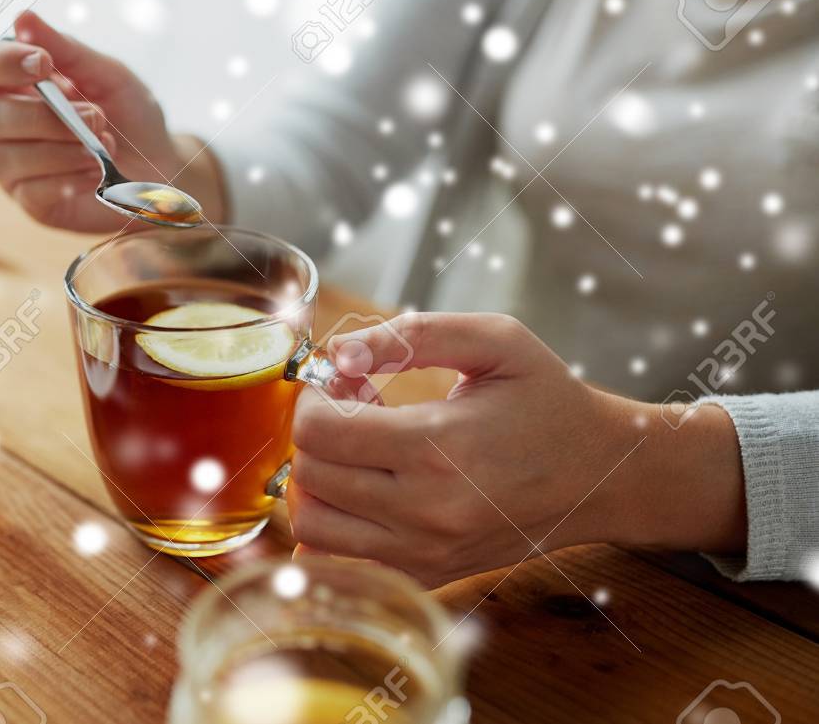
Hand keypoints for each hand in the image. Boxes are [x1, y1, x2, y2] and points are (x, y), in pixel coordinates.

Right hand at [0, 11, 223, 230]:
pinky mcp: (32, 202)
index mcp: (15, 85)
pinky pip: (31, 191)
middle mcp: (5, 125)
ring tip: (103, 146)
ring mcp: (14, 167)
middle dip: (45, 116)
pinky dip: (68, 178)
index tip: (43, 63)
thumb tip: (22, 17)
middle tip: (96, 117)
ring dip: (60, 149)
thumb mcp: (108, 75)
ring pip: (5, 157)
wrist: (161, 168)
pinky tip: (95, 174)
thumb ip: (67, 50)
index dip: (0, 63)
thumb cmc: (130, 116)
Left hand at [287, 312, 746, 587]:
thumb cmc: (547, 400)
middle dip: (314, 432)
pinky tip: (365, 487)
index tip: (342, 380)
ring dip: (316, 479)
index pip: (318, 431)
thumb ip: (411, 335)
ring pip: (312, 524)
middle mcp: (425, 510)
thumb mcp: (494, 341)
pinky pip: (339, 560)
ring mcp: (425, 552)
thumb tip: (338, 353)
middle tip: (354, 407)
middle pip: (308, 475)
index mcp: (438, 447)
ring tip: (358, 449)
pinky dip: (333, 523)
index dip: (314, 396)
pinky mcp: (426, 575)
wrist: (603, 476)